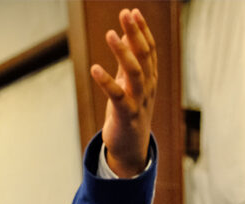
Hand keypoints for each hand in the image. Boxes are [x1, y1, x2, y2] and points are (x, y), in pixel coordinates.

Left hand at [91, 8, 156, 176]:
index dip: (142, 30)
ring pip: (135, 72)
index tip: (132, 12)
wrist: (130, 148)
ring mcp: (139, 101)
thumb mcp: (128, 85)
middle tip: (125, 14)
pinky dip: (106, 81)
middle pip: (144, 55)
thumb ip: (126, 62)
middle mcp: (148, 87)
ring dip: (123, 52)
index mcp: (149, 78)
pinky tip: (95, 68)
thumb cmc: (127, 113)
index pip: (149, 49)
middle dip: (136, 33)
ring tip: (110, 34)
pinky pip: (116, 95)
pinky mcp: (126, 114)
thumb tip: (124, 36)